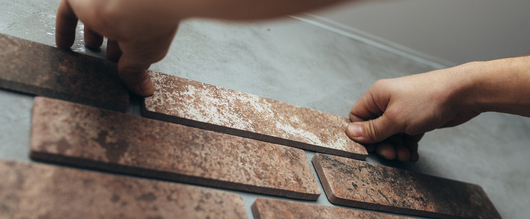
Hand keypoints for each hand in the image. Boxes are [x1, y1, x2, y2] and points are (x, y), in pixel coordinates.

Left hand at [55, 0, 179, 95]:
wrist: (134, 2)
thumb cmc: (150, 22)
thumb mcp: (146, 55)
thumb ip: (137, 72)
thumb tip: (143, 88)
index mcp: (147, 19)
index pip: (137, 36)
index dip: (131, 52)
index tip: (129, 68)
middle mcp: (125, 8)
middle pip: (116, 28)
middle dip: (113, 45)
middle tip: (111, 60)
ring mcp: (102, 3)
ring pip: (93, 20)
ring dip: (92, 36)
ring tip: (91, 50)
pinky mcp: (80, 0)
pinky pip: (68, 13)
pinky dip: (65, 30)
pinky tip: (64, 46)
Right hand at [346, 64, 481, 161]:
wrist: (461, 94)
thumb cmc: (428, 99)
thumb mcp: (395, 119)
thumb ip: (373, 129)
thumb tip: (351, 133)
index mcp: (377, 95)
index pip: (357, 116)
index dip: (361, 133)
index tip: (370, 146)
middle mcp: (387, 101)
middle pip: (374, 128)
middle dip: (382, 144)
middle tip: (391, 154)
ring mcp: (402, 109)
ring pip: (390, 134)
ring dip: (396, 147)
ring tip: (405, 156)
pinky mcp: (416, 118)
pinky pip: (405, 135)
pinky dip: (407, 145)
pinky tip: (412, 154)